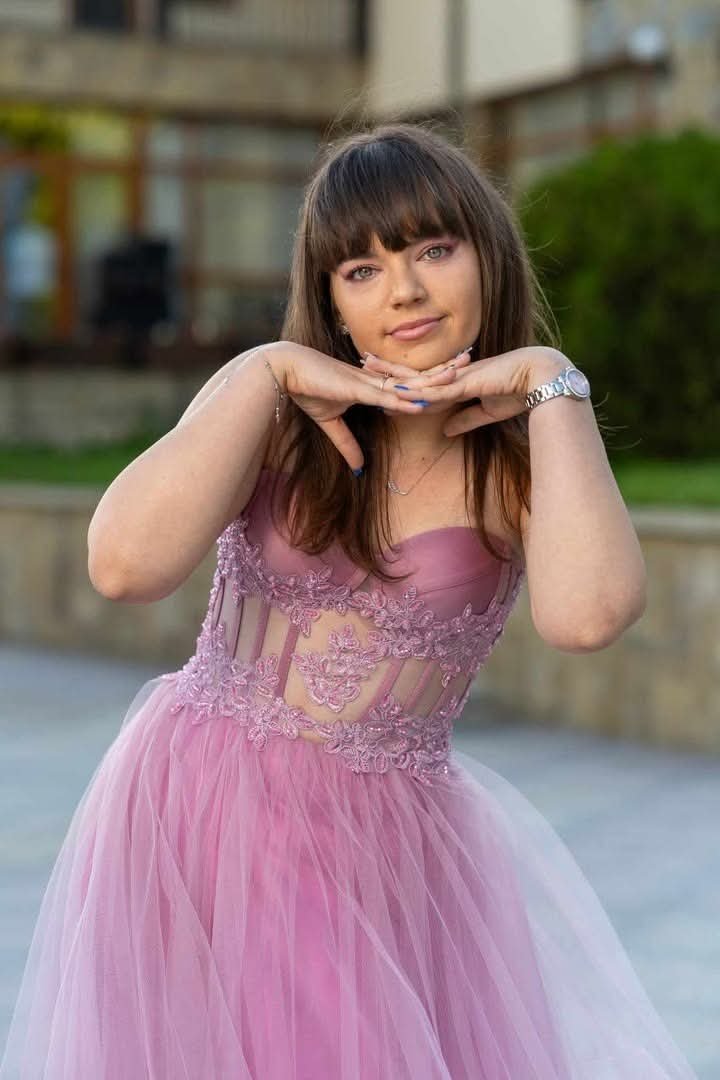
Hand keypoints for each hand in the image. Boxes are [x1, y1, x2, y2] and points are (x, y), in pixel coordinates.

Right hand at [264, 341, 467, 471]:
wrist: (284, 372)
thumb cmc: (306, 389)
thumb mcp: (330, 423)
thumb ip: (346, 444)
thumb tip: (358, 467)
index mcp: (371, 383)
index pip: (406, 382)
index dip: (428, 379)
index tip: (450, 376)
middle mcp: (374, 379)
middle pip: (414, 377)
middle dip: (440, 371)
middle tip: (468, 361)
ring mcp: (366, 381)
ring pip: (406, 383)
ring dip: (431, 381)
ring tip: (458, 376)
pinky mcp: (355, 387)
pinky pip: (385, 394)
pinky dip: (404, 399)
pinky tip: (422, 401)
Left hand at [363, 346, 567, 436]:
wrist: (541, 378)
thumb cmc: (519, 392)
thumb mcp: (486, 412)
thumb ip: (465, 420)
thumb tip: (445, 431)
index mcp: (458, 382)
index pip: (423, 382)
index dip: (403, 380)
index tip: (381, 377)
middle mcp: (454, 376)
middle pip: (415, 373)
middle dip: (390, 368)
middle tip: (364, 360)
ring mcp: (459, 377)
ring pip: (420, 377)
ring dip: (395, 374)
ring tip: (371, 369)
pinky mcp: (468, 382)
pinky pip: (437, 388)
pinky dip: (418, 390)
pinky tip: (399, 390)